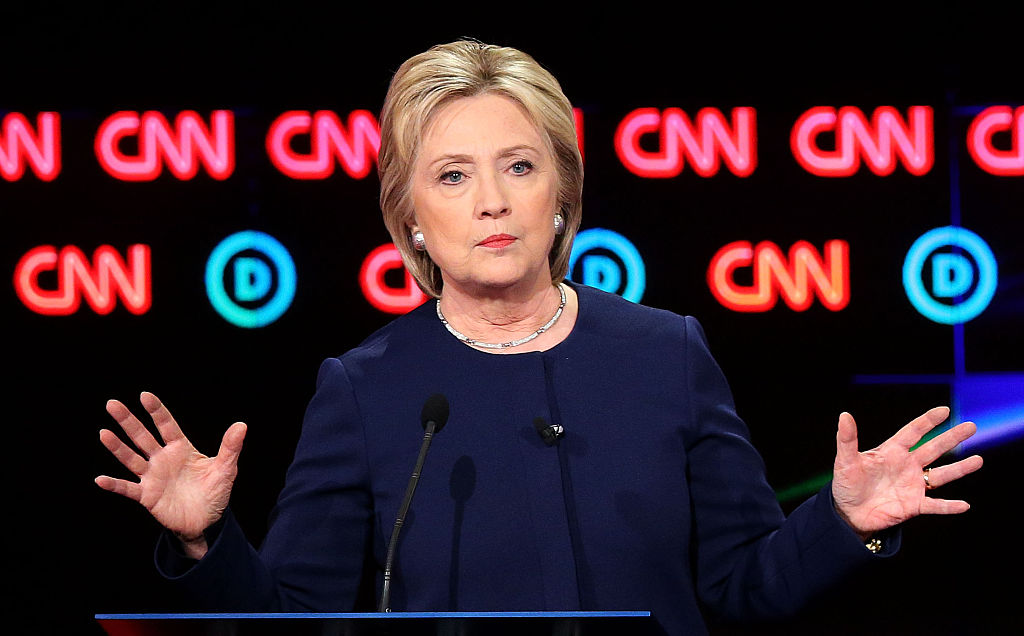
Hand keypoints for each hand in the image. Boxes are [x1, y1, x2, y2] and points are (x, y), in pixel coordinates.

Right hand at [96, 392, 246, 558]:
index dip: (156, 411)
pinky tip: (100, 479)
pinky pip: (128, 489)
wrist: (206, 521)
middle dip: (128, 421)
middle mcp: (163, 459)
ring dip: (117, 447)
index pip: (166, 425)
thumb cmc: (214, 491)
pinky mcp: (147, 496)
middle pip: (143, 436)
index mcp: (181, 448)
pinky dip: (115, 485)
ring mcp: (153, 476)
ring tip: (103, 433)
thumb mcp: (226, 469)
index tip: (144, 395)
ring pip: (131, 458)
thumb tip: (242, 425)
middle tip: (112, 404)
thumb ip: (230, 447)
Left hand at [832, 406, 982, 538]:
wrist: (848, 513)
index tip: (944, 411)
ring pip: (941, 475)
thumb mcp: (845, 461)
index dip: (928, 421)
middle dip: (952, 438)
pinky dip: (948, 506)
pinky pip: (935, 506)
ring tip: (978, 460)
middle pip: (933, 449)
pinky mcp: (913, 506)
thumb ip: (847, 439)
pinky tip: (963, 505)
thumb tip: (844, 416)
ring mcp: (912, 485)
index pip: (913, 432)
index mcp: (891, 452)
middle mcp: (907, 466)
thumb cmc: (846, 485)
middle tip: (971, 426)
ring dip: (959, 469)